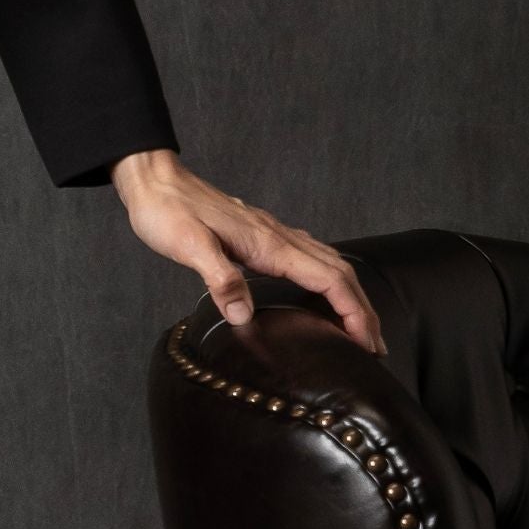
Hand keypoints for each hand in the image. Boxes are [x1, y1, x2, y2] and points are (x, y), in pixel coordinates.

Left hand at [109, 148, 384, 355]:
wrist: (153, 180)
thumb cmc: (167, 210)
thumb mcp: (187, 245)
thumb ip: (218, 277)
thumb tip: (243, 315)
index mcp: (269, 243)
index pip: (329, 279)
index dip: (354, 312)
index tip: (367, 343)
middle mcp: (278, 237)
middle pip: (339, 272)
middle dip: (363, 309)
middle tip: (375, 347)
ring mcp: (271, 233)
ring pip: (328, 262)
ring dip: (349, 295)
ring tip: (358, 327)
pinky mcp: (259, 234)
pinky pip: (309, 256)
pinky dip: (327, 278)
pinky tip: (320, 290)